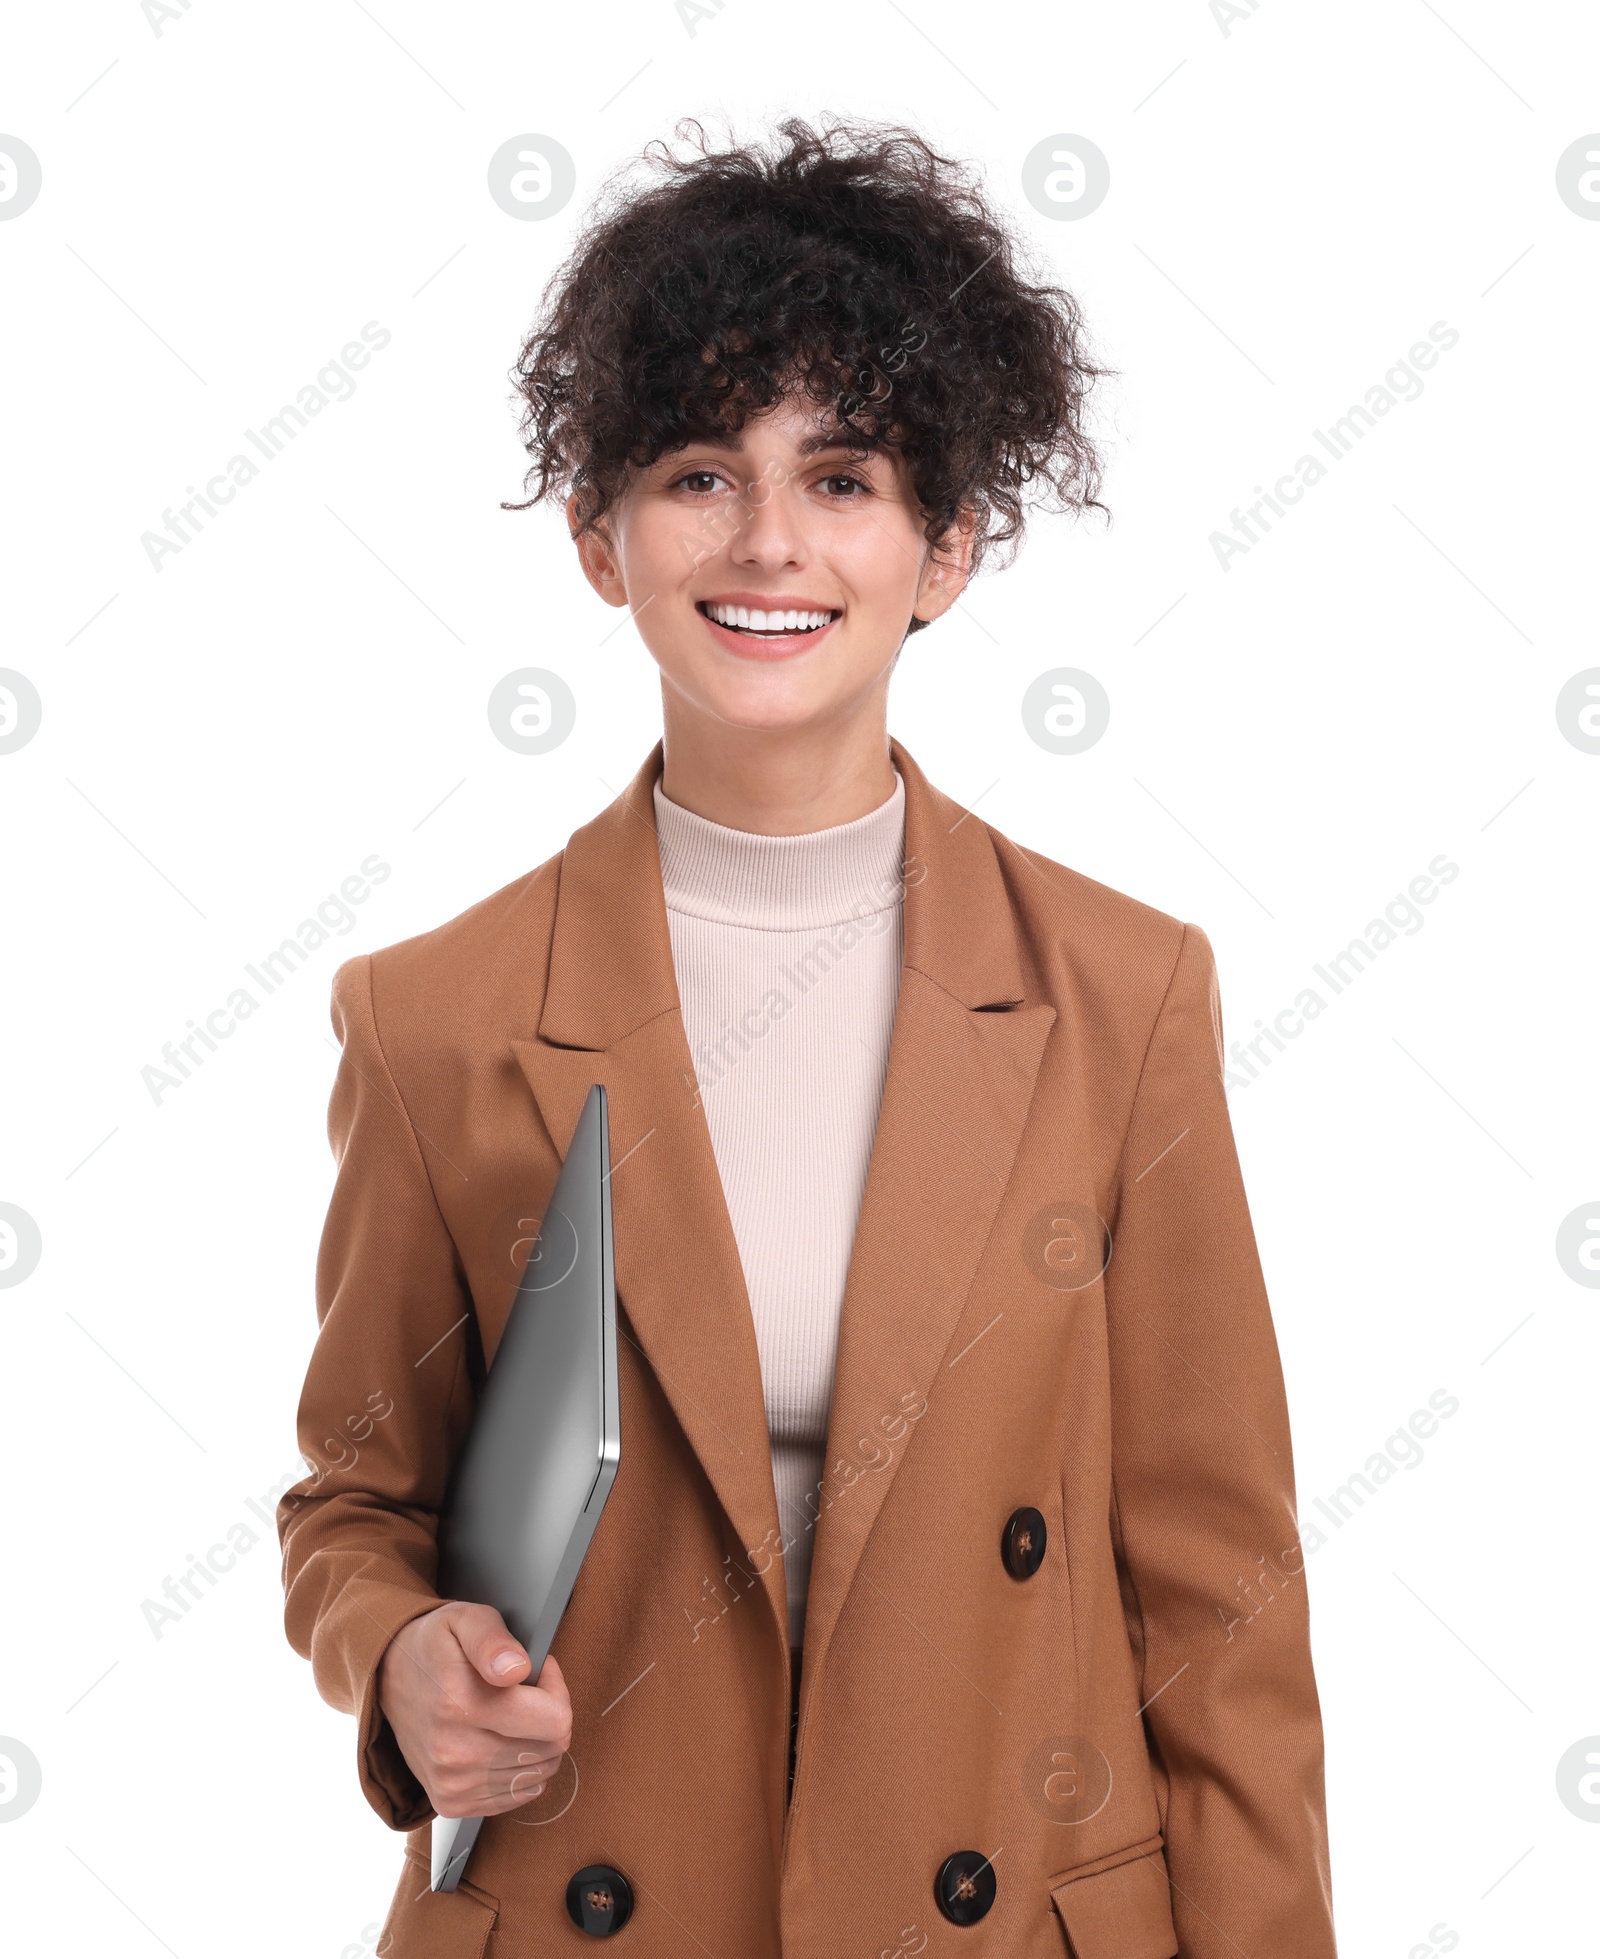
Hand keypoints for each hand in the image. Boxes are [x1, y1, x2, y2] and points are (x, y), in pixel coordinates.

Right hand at [376, 1601, 572, 1818]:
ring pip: (538, 1774)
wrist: (388, 1681)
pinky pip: (516, 1795)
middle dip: (548, 1717)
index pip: (555, 1722)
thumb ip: (494, 1640)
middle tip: (522, 1692)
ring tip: (507, 1714)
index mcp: (461, 1704)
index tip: (538, 1672)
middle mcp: (454, 1752)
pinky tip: (498, 1741)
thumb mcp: (464, 1620)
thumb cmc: (434, 1647)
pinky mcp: (452, 1803)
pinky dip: (517, 1769)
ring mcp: (452, 1783)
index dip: (556, 1691)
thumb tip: (518, 1669)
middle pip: (551, 1750)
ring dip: (534, 1744)